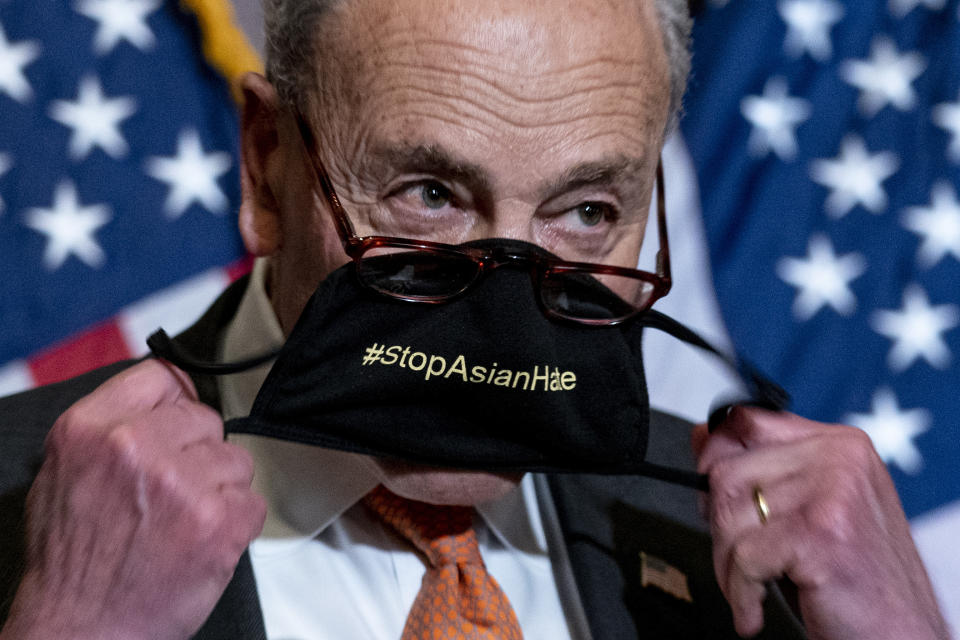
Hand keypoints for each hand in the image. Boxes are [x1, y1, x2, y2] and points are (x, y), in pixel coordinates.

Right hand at [0, 359, 265, 639]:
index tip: (180, 422)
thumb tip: (167, 399)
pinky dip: (237, 523)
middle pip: (205, 418)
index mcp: (91, 429)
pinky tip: (203, 541)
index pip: (162, 376)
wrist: (80, 630)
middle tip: (172, 494)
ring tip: (184, 522)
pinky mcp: (219, 520)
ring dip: (220, 489)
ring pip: (236, 458)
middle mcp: (136, 446)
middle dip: (197, 453)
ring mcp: (182, 482)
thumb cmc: (73, 561)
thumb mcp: (64, 473)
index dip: (176, 401)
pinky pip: (254, 500)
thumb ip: (111, 428)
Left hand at [692, 407, 947, 639]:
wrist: (901, 636)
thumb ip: (759, 468)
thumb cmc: (854, 579)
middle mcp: (839, 457)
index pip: (747, 421)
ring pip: (727, 513)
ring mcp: (832, 492)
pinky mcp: (820, 534)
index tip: (711, 497)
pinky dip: (741, 593)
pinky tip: (755, 609)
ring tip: (754, 587)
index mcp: (838, 443)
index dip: (716, 460)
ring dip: (729, 564)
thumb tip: (702, 434)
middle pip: (726, 472)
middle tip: (742, 562)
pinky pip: (743, 558)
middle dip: (719, 526)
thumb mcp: (807, 511)